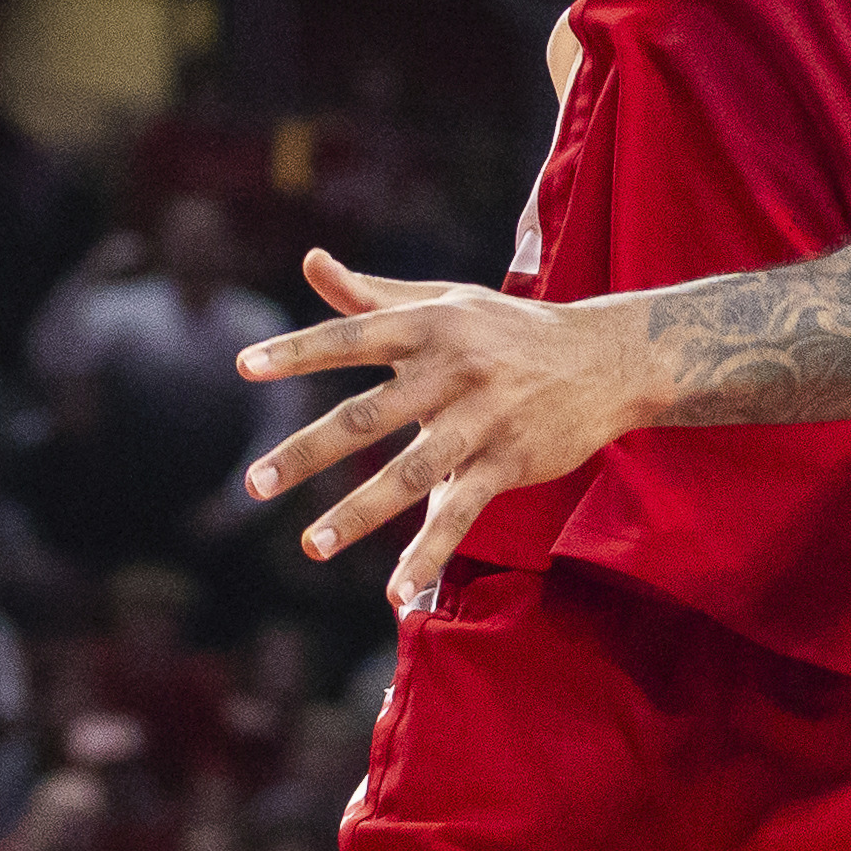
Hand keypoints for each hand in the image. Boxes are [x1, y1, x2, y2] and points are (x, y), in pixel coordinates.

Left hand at [236, 251, 657, 611]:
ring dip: (358, 513)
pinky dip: (428, 550)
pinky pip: (462, 512)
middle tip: (254, 482)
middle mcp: (452, 370)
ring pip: (411, 473)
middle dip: (308, 451)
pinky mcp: (509, 462)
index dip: (298, 351)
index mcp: (429, 326)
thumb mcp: (445, 301)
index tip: (244, 366)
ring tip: (310, 546)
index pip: (352, 336)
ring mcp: (482, 419)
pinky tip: (396, 589)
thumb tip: (310, 261)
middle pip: (368, 415)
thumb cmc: (508, 329)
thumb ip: (372, 294)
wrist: (606, 358)